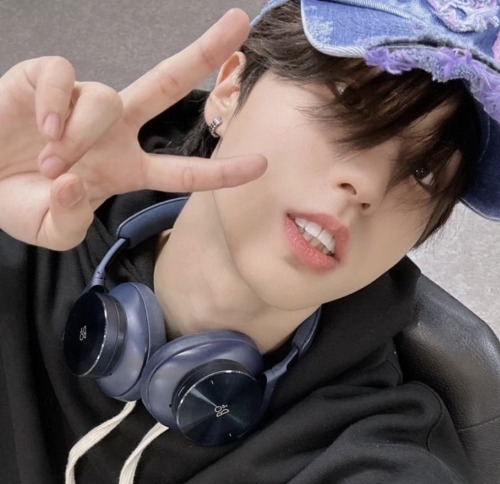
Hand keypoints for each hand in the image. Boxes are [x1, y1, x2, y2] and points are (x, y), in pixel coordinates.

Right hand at [0, 9, 266, 249]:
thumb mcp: (53, 229)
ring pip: (108, 98)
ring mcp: (83, 103)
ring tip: (50, 160)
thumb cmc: (20, 202)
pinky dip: (55, 106)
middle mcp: (114, 130)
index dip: (220, 171)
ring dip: (81, 134)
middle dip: (203, 53)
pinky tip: (39, 129)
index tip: (262, 164)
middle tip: (239, 24)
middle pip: (167, 84)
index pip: (183, 171)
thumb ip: (71, 221)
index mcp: (126, 168)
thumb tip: (75, 183)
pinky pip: (65, 79)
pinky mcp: (46, 79)